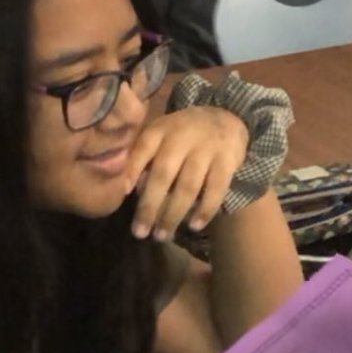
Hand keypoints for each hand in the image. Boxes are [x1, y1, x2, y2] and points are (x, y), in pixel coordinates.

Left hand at [124, 106, 248, 240]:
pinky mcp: (227, 160)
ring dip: (173, 214)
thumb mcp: (161, 134)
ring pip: (188, 186)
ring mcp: (207, 148)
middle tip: (140, 233)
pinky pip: (216, 189)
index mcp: (161, 129)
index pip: (143, 147)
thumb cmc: (183, 134)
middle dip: (150, 206)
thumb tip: (129, 191)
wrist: (226, 117)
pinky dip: (205, 209)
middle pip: (164, 174)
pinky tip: (194, 226)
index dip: (132, 169)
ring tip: (162, 236)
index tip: (124, 193)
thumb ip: (144, 157)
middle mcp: (182, 137)